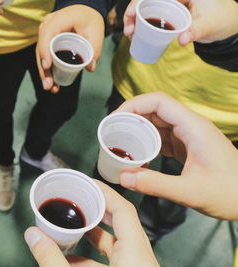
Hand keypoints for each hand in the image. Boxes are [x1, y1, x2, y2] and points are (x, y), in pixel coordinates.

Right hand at [24, 181, 158, 266]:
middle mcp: (141, 260)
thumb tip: (32, 235)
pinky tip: (69, 258)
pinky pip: (112, 261)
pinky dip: (91, 256)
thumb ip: (51, 258)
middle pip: (119, 223)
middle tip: (77, 198)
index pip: (123, 209)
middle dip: (95, 209)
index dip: (104, 192)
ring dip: (91, 235)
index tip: (86, 182)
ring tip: (68, 226)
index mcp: (136, 255)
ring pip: (114, 244)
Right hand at [36, 5, 103, 92]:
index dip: (45, 49)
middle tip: (49, 85)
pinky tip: (52, 83)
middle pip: (41, 48)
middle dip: (44, 68)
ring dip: (44, 72)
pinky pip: (45, 57)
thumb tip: (90, 67)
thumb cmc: (89, 21)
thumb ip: (94, 49)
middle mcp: (48, 25)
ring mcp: (46, 34)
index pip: (48, 33)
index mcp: (60, 19)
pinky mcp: (47, 42)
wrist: (84, 14)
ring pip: (41, 55)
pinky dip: (48, 70)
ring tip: (50, 88)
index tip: (47, 66)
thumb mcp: (96, 33)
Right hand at [115, 92, 237, 219]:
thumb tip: (123, 177)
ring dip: (137, 130)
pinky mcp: (188, 146)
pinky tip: (138, 155)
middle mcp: (190, 126)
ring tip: (119, 143)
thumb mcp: (190, 192)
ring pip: (157, 122)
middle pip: (154, 109)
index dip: (133, 105)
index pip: (158, 101)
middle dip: (130, 118)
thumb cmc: (230, 193)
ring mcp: (189, 135)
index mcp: (193, 127)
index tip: (114, 119)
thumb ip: (155, 184)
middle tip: (111, 133)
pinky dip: (147, 142)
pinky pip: (162, 136)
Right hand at [123, 0, 237, 44]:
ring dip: (133, 20)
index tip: (131, 15)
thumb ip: (195, 31)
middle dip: (131, 13)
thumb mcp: (207, 25)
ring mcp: (168, 4)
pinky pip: (149, 15)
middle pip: (144, 0)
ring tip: (130, 35)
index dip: (137, 3)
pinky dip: (139, 24)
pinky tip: (134, 34)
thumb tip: (181, 40)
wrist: (224, 23)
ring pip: (144, 7)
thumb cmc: (219, 19)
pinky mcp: (166, 13)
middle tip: (128, 32)